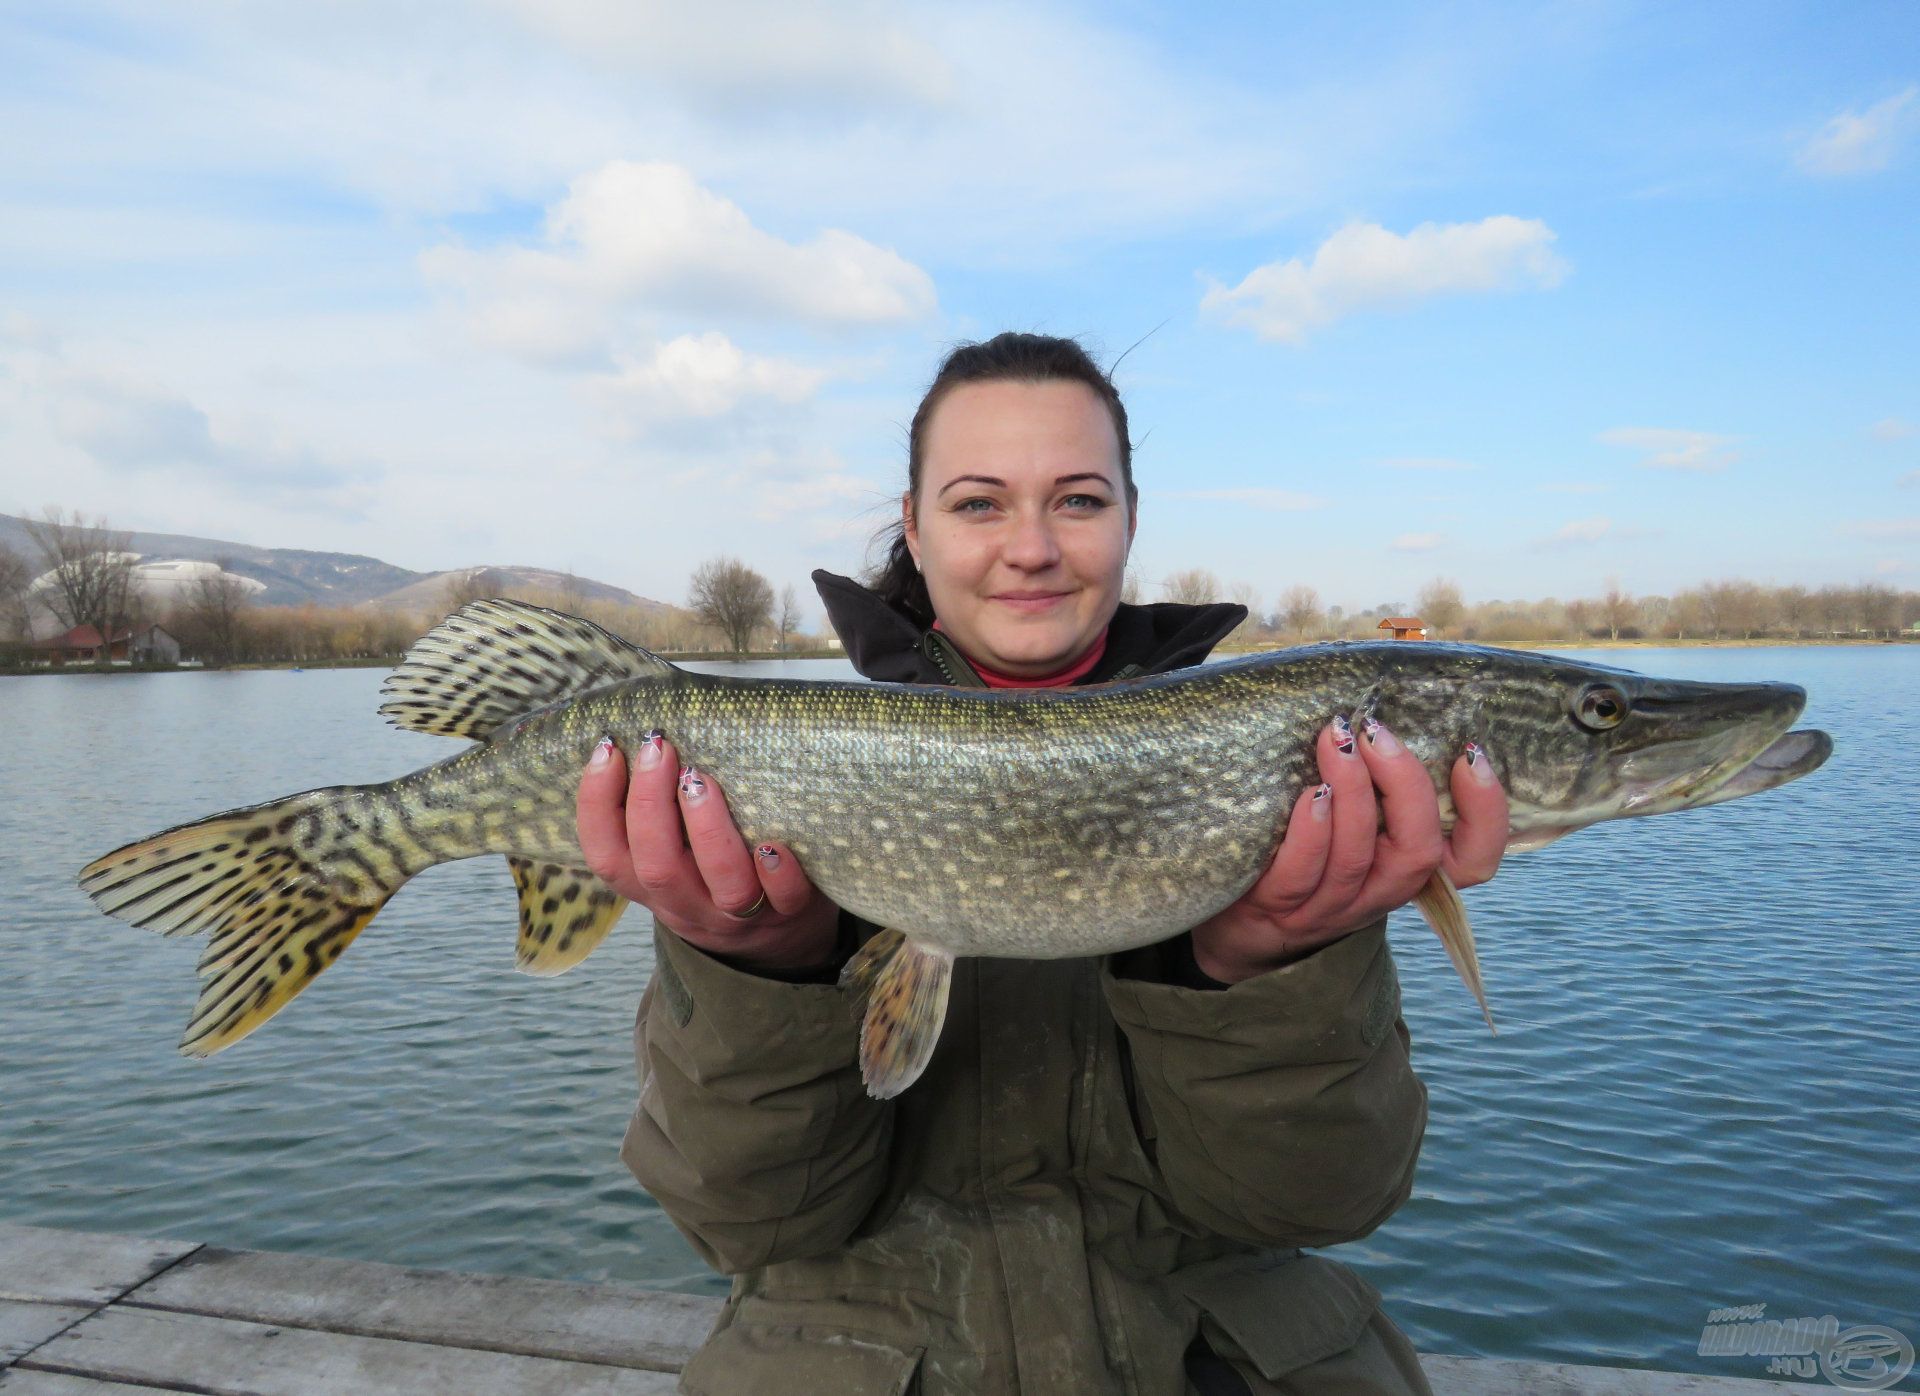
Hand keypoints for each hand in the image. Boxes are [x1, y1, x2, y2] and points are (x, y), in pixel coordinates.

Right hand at [576, 733, 842, 972]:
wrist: (780, 936)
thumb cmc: (719, 874)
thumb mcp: (677, 855)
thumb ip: (660, 814)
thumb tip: (645, 734)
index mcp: (651, 885)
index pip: (606, 854)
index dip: (597, 804)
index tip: (608, 748)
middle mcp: (690, 904)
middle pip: (657, 867)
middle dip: (651, 802)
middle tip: (657, 747)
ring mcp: (740, 914)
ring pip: (720, 882)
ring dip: (708, 829)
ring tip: (701, 779)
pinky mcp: (790, 913)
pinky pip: (785, 900)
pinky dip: (779, 873)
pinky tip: (773, 844)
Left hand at [1189, 716, 1508, 983]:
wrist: (1234, 924)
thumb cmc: (1300, 855)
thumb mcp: (1352, 828)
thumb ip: (1377, 786)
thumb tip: (1381, 709)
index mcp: (1402, 871)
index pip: (1472, 861)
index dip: (1485, 814)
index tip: (1471, 754)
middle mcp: (1375, 895)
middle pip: (1417, 854)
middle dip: (1405, 785)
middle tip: (1377, 732)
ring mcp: (1326, 907)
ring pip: (1356, 858)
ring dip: (1352, 792)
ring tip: (1337, 739)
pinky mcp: (1275, 909)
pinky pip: (1300, 876)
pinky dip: (1310, 833)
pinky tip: (1308, 794)